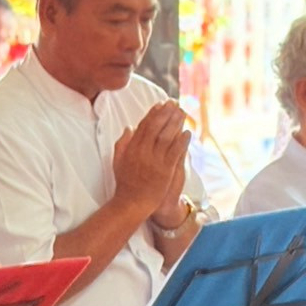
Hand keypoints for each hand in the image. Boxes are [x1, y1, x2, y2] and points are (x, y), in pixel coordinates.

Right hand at [112, 102, 189, 219]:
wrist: (132, 203)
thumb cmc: (125, 183)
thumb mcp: (118, 161)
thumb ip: (122, 144)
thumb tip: (129, 128)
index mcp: (131, 149)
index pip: (143, 126)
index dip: (153, 114)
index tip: (160, 104)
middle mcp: (142, 152)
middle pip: (156, 127)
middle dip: (166, 113)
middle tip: (174, 102)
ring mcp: (154, 161)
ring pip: (167, 137)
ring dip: (175, 123)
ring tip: (183, 112)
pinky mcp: (165, 170)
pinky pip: (175, 152)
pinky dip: (182, 141)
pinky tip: (187, 132)